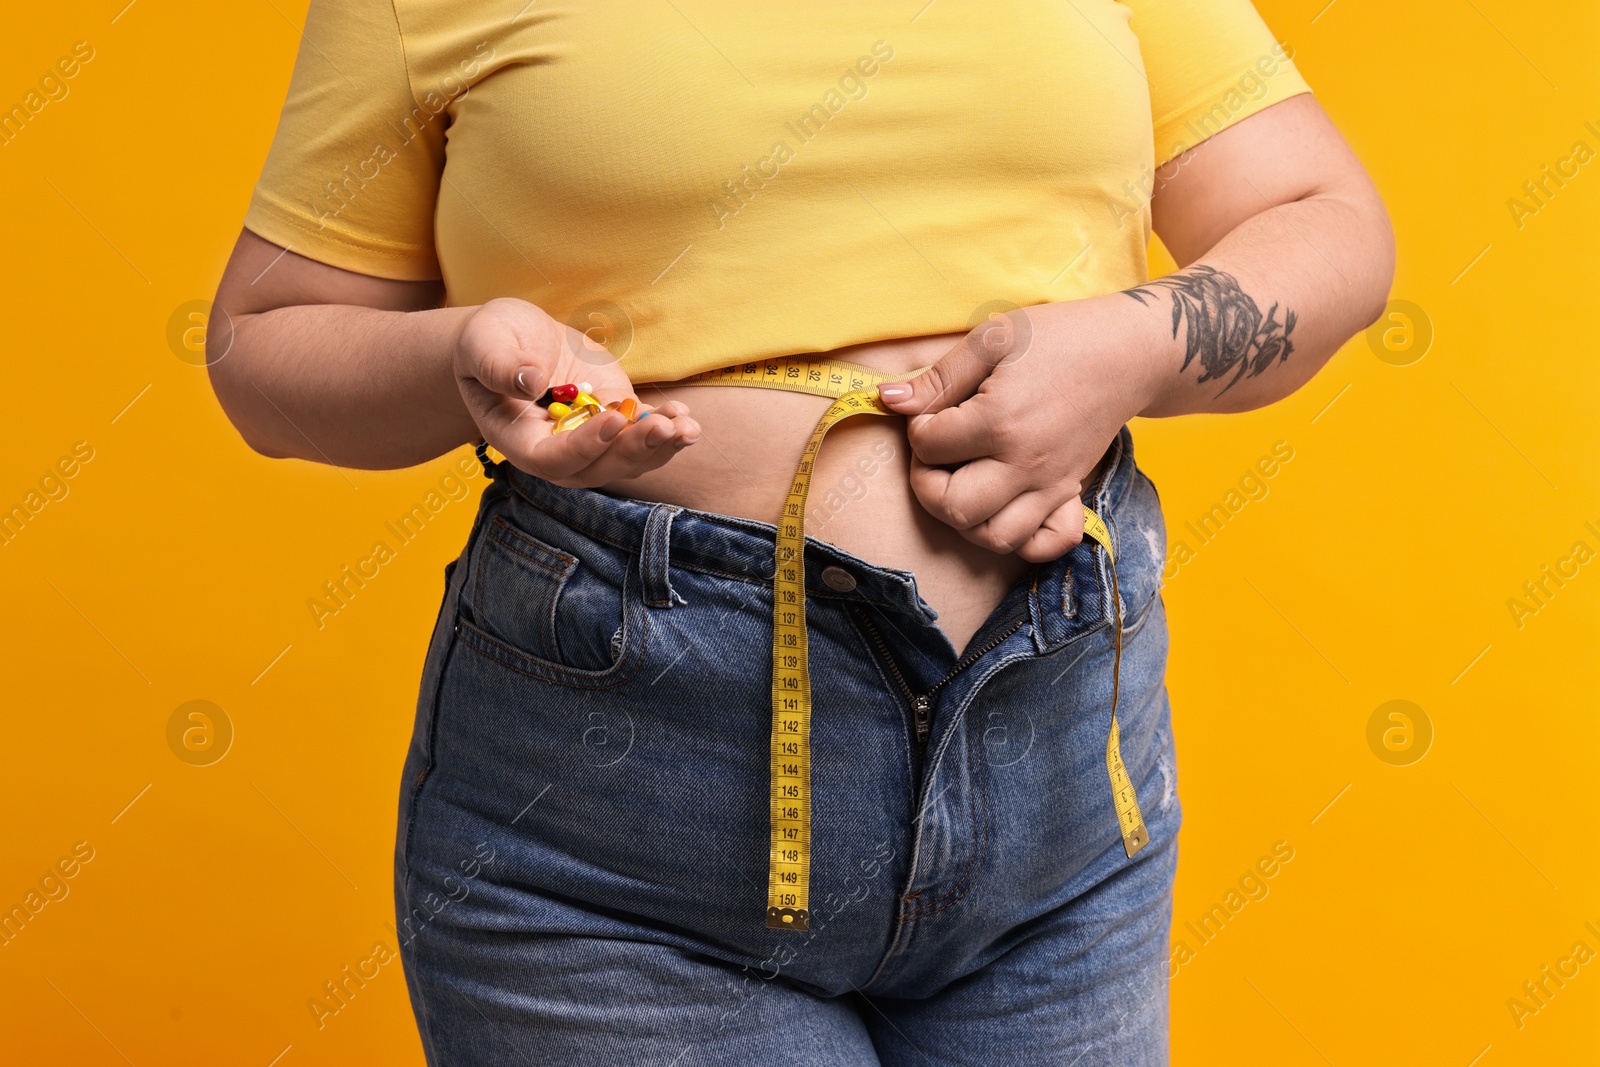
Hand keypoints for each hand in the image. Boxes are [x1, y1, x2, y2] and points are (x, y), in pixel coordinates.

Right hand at [453, 297, 699, 486]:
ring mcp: (590, 439)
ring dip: (660, 447)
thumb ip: (498, 365)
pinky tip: (685, 418)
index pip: (551, 460)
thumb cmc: (490, 341)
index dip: (583, 446)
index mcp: (518, 439)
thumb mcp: (484, 343)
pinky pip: (642, 435)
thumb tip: (530, 382)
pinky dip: (667, 429)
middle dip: (633, 451)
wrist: (514, 340)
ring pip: (627, 459)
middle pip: (598, 468)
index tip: (611, 419)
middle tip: (664, 428)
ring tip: (686, 427)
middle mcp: (556, 450)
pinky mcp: (615, 419)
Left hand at [875, 297, 1159, 561]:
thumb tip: (887, 400)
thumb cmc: (1057, 338)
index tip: (932, 412)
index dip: (917, 429)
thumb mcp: (993, 339)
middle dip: (927, 484)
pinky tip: (1001, 509)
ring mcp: (1050, 485)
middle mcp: (1024, 463)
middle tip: (935, 455)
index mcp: (1000, 420)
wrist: (1127, 353)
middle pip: (953, 508)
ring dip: (963, 517)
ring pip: (992, 537)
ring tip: (962, 481)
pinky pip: (1042, 544)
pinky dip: (1018, 540)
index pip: (929, 447)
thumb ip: (938, 377)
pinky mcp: (1068, 494)